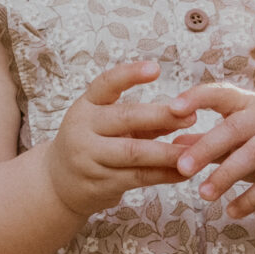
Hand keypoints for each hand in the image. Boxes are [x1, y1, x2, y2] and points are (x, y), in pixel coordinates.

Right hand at [45, 59, 193, 221]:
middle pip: (125, 118)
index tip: (155, 68)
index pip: (105, 84)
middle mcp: (83, 129)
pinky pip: (138, 178)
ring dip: (168, 152)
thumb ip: (142, 120)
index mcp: (86, 107)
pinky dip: (165, 174)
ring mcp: (88, 158)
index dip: (129, 75)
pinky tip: (184, 172)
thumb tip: (184, 113)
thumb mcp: (107, 125)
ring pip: (134, 153)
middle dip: (161, 116)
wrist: (58, 183)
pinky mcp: (98, 184)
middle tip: (191, 115)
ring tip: (196, 150)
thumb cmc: (93, 146)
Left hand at [169, 81, 254, 216]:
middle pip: (234, 128)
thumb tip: (171, 145)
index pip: (221, 93)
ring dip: (225, 175)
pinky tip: (231, 212)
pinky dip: (250, 200)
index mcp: (247, 103)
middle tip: (182, 168)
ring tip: (203, 194)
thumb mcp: (234, 138)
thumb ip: (205, 140)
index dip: (197, 98)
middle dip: (207, 148)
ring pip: (253, 155)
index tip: (172, 108)